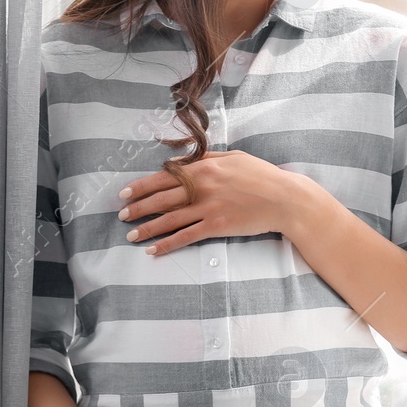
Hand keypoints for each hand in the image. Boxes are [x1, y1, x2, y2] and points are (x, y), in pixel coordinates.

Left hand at [117, 150, 310, 255]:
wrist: (284, 198)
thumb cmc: (262, 176)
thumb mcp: (234, 158)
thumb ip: (208, 157)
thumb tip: (184, 160)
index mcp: (204, 167)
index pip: (164, 176)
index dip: (141, 186)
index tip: (125, 193)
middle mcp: (202, 186)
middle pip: (161, 198)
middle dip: (138, 208)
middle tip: (121, 215)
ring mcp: (208, 207)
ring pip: (169, 219)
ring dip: (147, 228)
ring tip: (130, 235)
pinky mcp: (217, 226)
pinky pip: (186, 236)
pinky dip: (167, 244)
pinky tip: (153, 250)